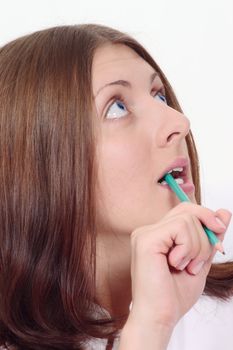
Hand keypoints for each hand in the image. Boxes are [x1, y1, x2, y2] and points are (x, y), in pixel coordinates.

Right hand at [127, 203, 230, 329]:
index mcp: (158, 235)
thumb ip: (210, 237)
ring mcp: (145, 233)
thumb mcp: (201, 260)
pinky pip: (180, 228)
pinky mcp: (146, 240)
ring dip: (197, 247)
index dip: (206, 219)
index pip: (186, 210)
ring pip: (187, 219)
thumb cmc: (174, 295)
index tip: (219, 240)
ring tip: (187, 267)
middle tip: (200, 261)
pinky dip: (188, 248)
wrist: (159, 317)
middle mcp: (148, 230)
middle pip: (187, 209)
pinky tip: (177, 264)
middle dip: (205, 233)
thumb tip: (224, 212)